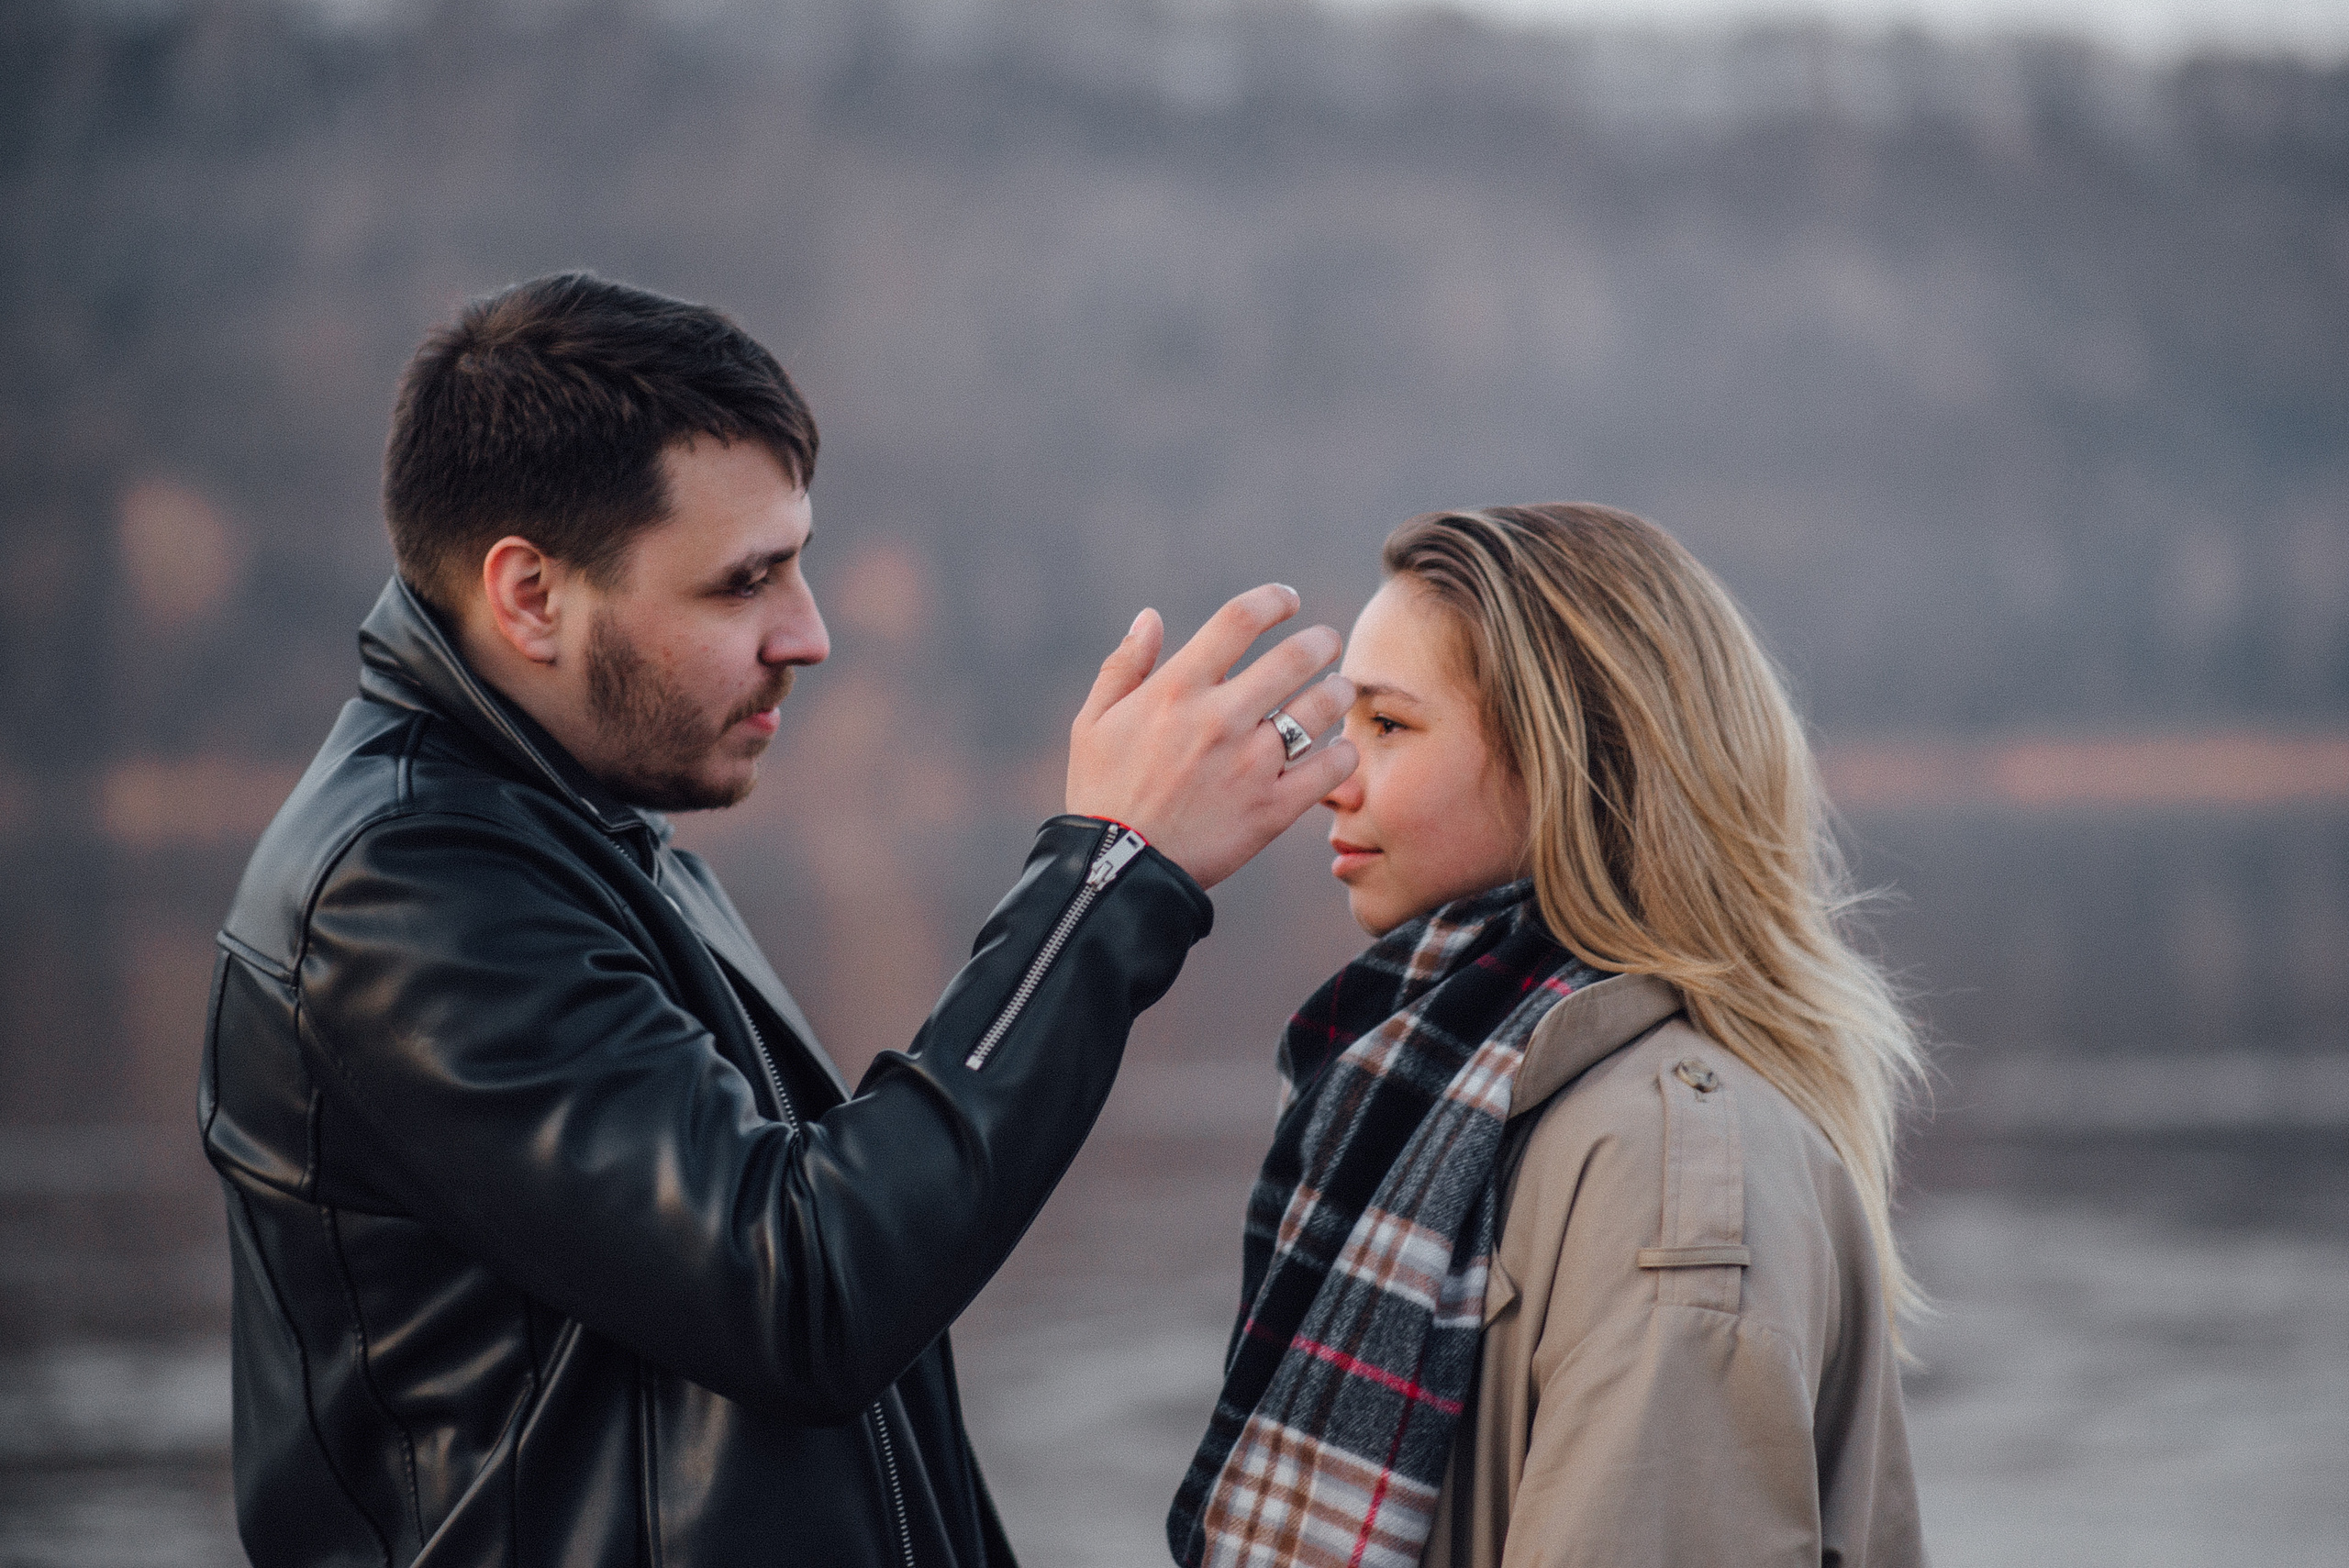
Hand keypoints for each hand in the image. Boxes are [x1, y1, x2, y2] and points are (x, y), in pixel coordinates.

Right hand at [1066, 584, 1357, 888]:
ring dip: (1338, 690)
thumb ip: (1124, 665)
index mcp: (1177, 689)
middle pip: (1295, 656)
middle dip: (1321, 640)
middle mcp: (1221, 718)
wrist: (1117, 871)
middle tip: (1327, 642)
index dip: (1272, 600)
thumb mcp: (1094, 723)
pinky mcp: (1274, 808)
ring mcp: (1252, 764)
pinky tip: (1337, 748)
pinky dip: (1343, 752)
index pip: (1240, 619)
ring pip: (1321, 707)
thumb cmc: (1102, 794)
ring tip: (1337, 691)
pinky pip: (1331, 767)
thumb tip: (1149, 617)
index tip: (1286, 600)